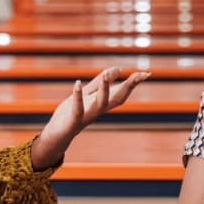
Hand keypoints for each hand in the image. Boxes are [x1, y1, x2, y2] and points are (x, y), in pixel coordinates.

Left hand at [30, 67, 150, 169]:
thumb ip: (101, 82)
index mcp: (102, 103)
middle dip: (128, 87)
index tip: (147, 73)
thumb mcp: (88, 94)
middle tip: (139, 75)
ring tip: (106, 75)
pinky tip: (77, 83)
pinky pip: (77, 109)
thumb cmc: (72, 114)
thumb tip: (118, 69)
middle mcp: (98, 110)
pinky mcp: (73, 120)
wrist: (56, 134)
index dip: (134, 83)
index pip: (122, 92)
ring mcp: (87, 116)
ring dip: (105, 90)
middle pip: (117, 99)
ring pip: (100, 104)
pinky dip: (78, 97)